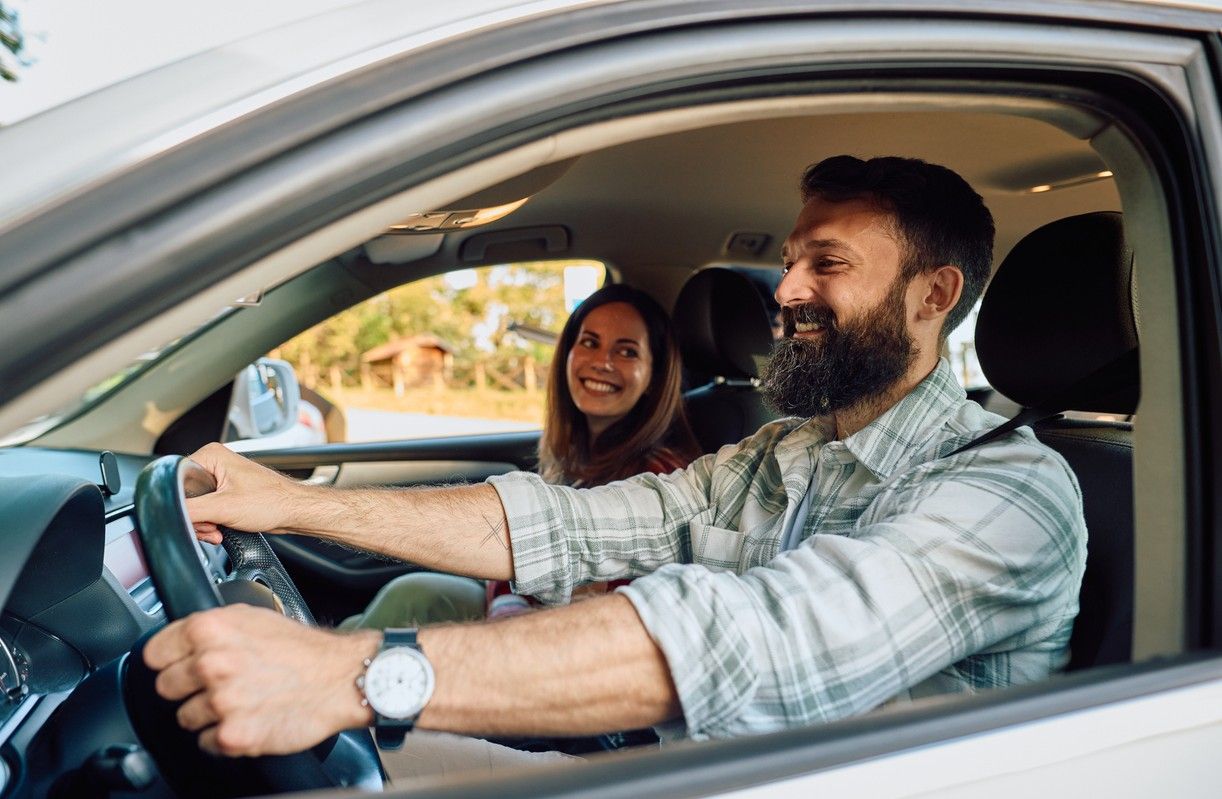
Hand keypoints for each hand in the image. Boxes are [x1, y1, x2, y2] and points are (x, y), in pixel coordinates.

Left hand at [143, 604, 378, 756]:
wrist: (340, 678)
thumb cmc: (301, 649)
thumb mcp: (252, 617)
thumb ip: (211, 628)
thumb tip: (179, 639)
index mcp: (210, 630)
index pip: (153, 654)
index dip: (170, 660)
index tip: (181, 664)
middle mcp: (211, 664)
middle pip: (165, 687)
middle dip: (188, 687)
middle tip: (220, 683)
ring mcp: (221, 702)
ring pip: (184, 717)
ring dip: (208, 714)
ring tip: (241, 700)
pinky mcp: (232, 735)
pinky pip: (205, 743)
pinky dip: (224, 735)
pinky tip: (248, 717)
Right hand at [185, 442, 305, 543]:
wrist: (294, 512)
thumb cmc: (272, 502)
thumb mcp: (223, 508)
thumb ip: (190, 511)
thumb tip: (168, 515)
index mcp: (210, 456)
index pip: (175, 481)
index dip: (182, 505)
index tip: (196, 518)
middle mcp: (214, 464)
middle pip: (184, 497)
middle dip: (196, 519)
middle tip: (211, 527)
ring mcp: (220, 479)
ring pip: (194, 507)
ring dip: (204, 525)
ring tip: (218, 531)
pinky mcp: (226, 493)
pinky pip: (206, 511)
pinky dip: (211, 524)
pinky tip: (221, 531)